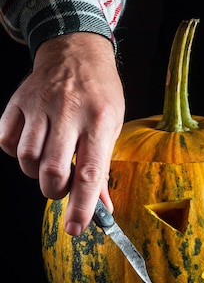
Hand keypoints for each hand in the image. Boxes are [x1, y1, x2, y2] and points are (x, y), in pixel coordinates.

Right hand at [0, 33, 124, 235]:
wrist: (76, 52)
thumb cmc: (101, 94)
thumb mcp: (113, 126)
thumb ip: (103, 167)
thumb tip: (101, 206)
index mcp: (101, 121)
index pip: (90, 173)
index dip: (83, 206)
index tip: (77, 229)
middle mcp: (69, 113)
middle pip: (52, 170)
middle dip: (55, 191)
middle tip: (62, 187)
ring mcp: (39, 106)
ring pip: (27, 159)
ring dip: (37, 173)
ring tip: (50, 162)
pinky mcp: (17, 103)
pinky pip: (7, 142)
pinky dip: (17, 153)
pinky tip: (33, 144)